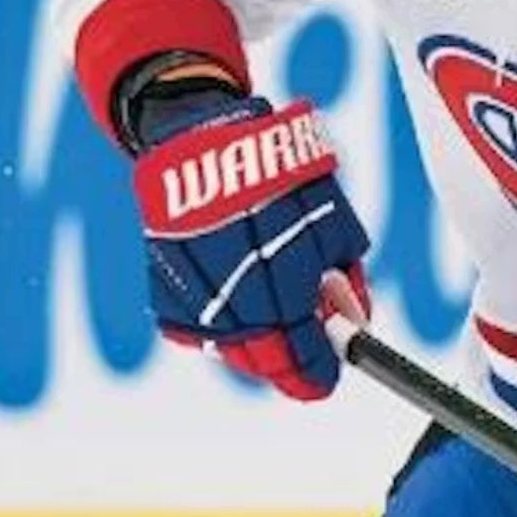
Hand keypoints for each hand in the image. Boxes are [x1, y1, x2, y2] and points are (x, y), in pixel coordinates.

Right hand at [131, 97, 371, 400]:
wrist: (205, 135)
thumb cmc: (281, 176)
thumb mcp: (332, 216)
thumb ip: (345, 276)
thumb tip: (355, 325)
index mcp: (281, 254)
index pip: (299, 337)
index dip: (314, 369)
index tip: (325, 381)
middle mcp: (232, 268)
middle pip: (259, 350)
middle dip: (285, 366)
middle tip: (302, 369)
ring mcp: (191, 274)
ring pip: (222, 342)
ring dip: (251, 351)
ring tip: (271, 340)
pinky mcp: (161, 272)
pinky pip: (186, 324)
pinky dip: (212, 331)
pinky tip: (232, 316)